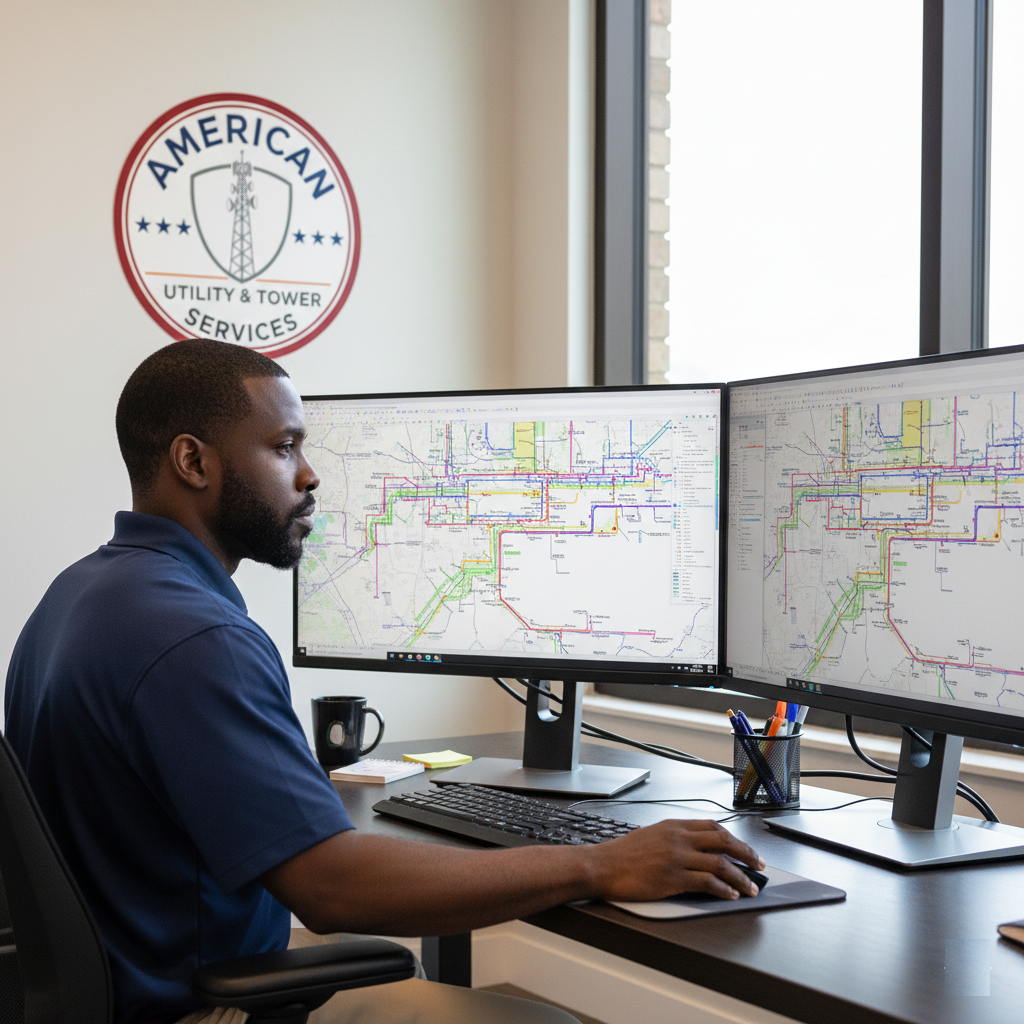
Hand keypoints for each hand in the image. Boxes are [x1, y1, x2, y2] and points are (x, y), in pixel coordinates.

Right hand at [586, 819, 765, 900]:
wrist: (602, 865)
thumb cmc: (622, 854)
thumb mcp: (651, 835)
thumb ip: (674, 838)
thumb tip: (696, 849)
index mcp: (674, 825)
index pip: (713, 827)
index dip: (734, 839)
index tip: (746, 849)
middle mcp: (678, 838)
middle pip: (723, 841)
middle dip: (746, 854)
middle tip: (759, 865)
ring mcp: (677, 858)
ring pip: (720, 864)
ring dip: (740, 877)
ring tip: (750, 887)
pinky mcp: (673, 878)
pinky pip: (707, 883)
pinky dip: (723, 889)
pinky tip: (730, 895)